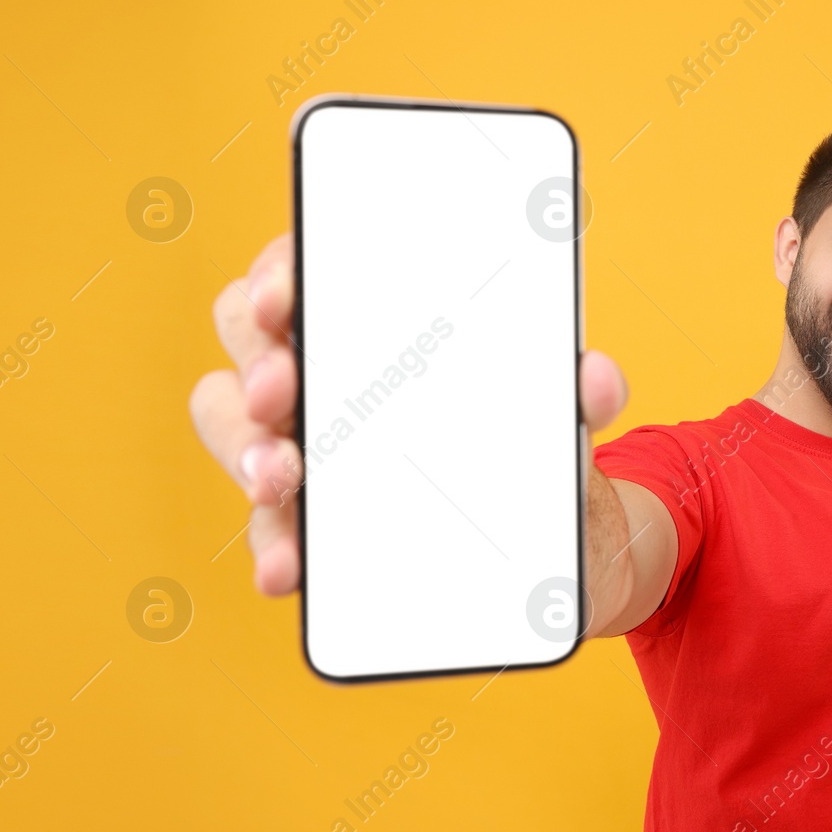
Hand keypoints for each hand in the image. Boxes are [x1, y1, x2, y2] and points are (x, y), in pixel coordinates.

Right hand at [190, 234, 631, 598]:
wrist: (557, 536)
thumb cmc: (535, 438)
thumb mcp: (561, 411)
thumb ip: (580, 390)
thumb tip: (597, 380)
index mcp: (378, 314)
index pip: (307, 264)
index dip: (281, 269)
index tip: (285, 294)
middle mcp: (325, 366)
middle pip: (249, 337)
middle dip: (258, 361)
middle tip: (286, 391)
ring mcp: (305, 439)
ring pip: (234, 424)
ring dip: (246, 449)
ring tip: (283, 480)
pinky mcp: (308, 517)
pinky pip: (269, 524)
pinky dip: (274, 543)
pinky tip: (290, 567)